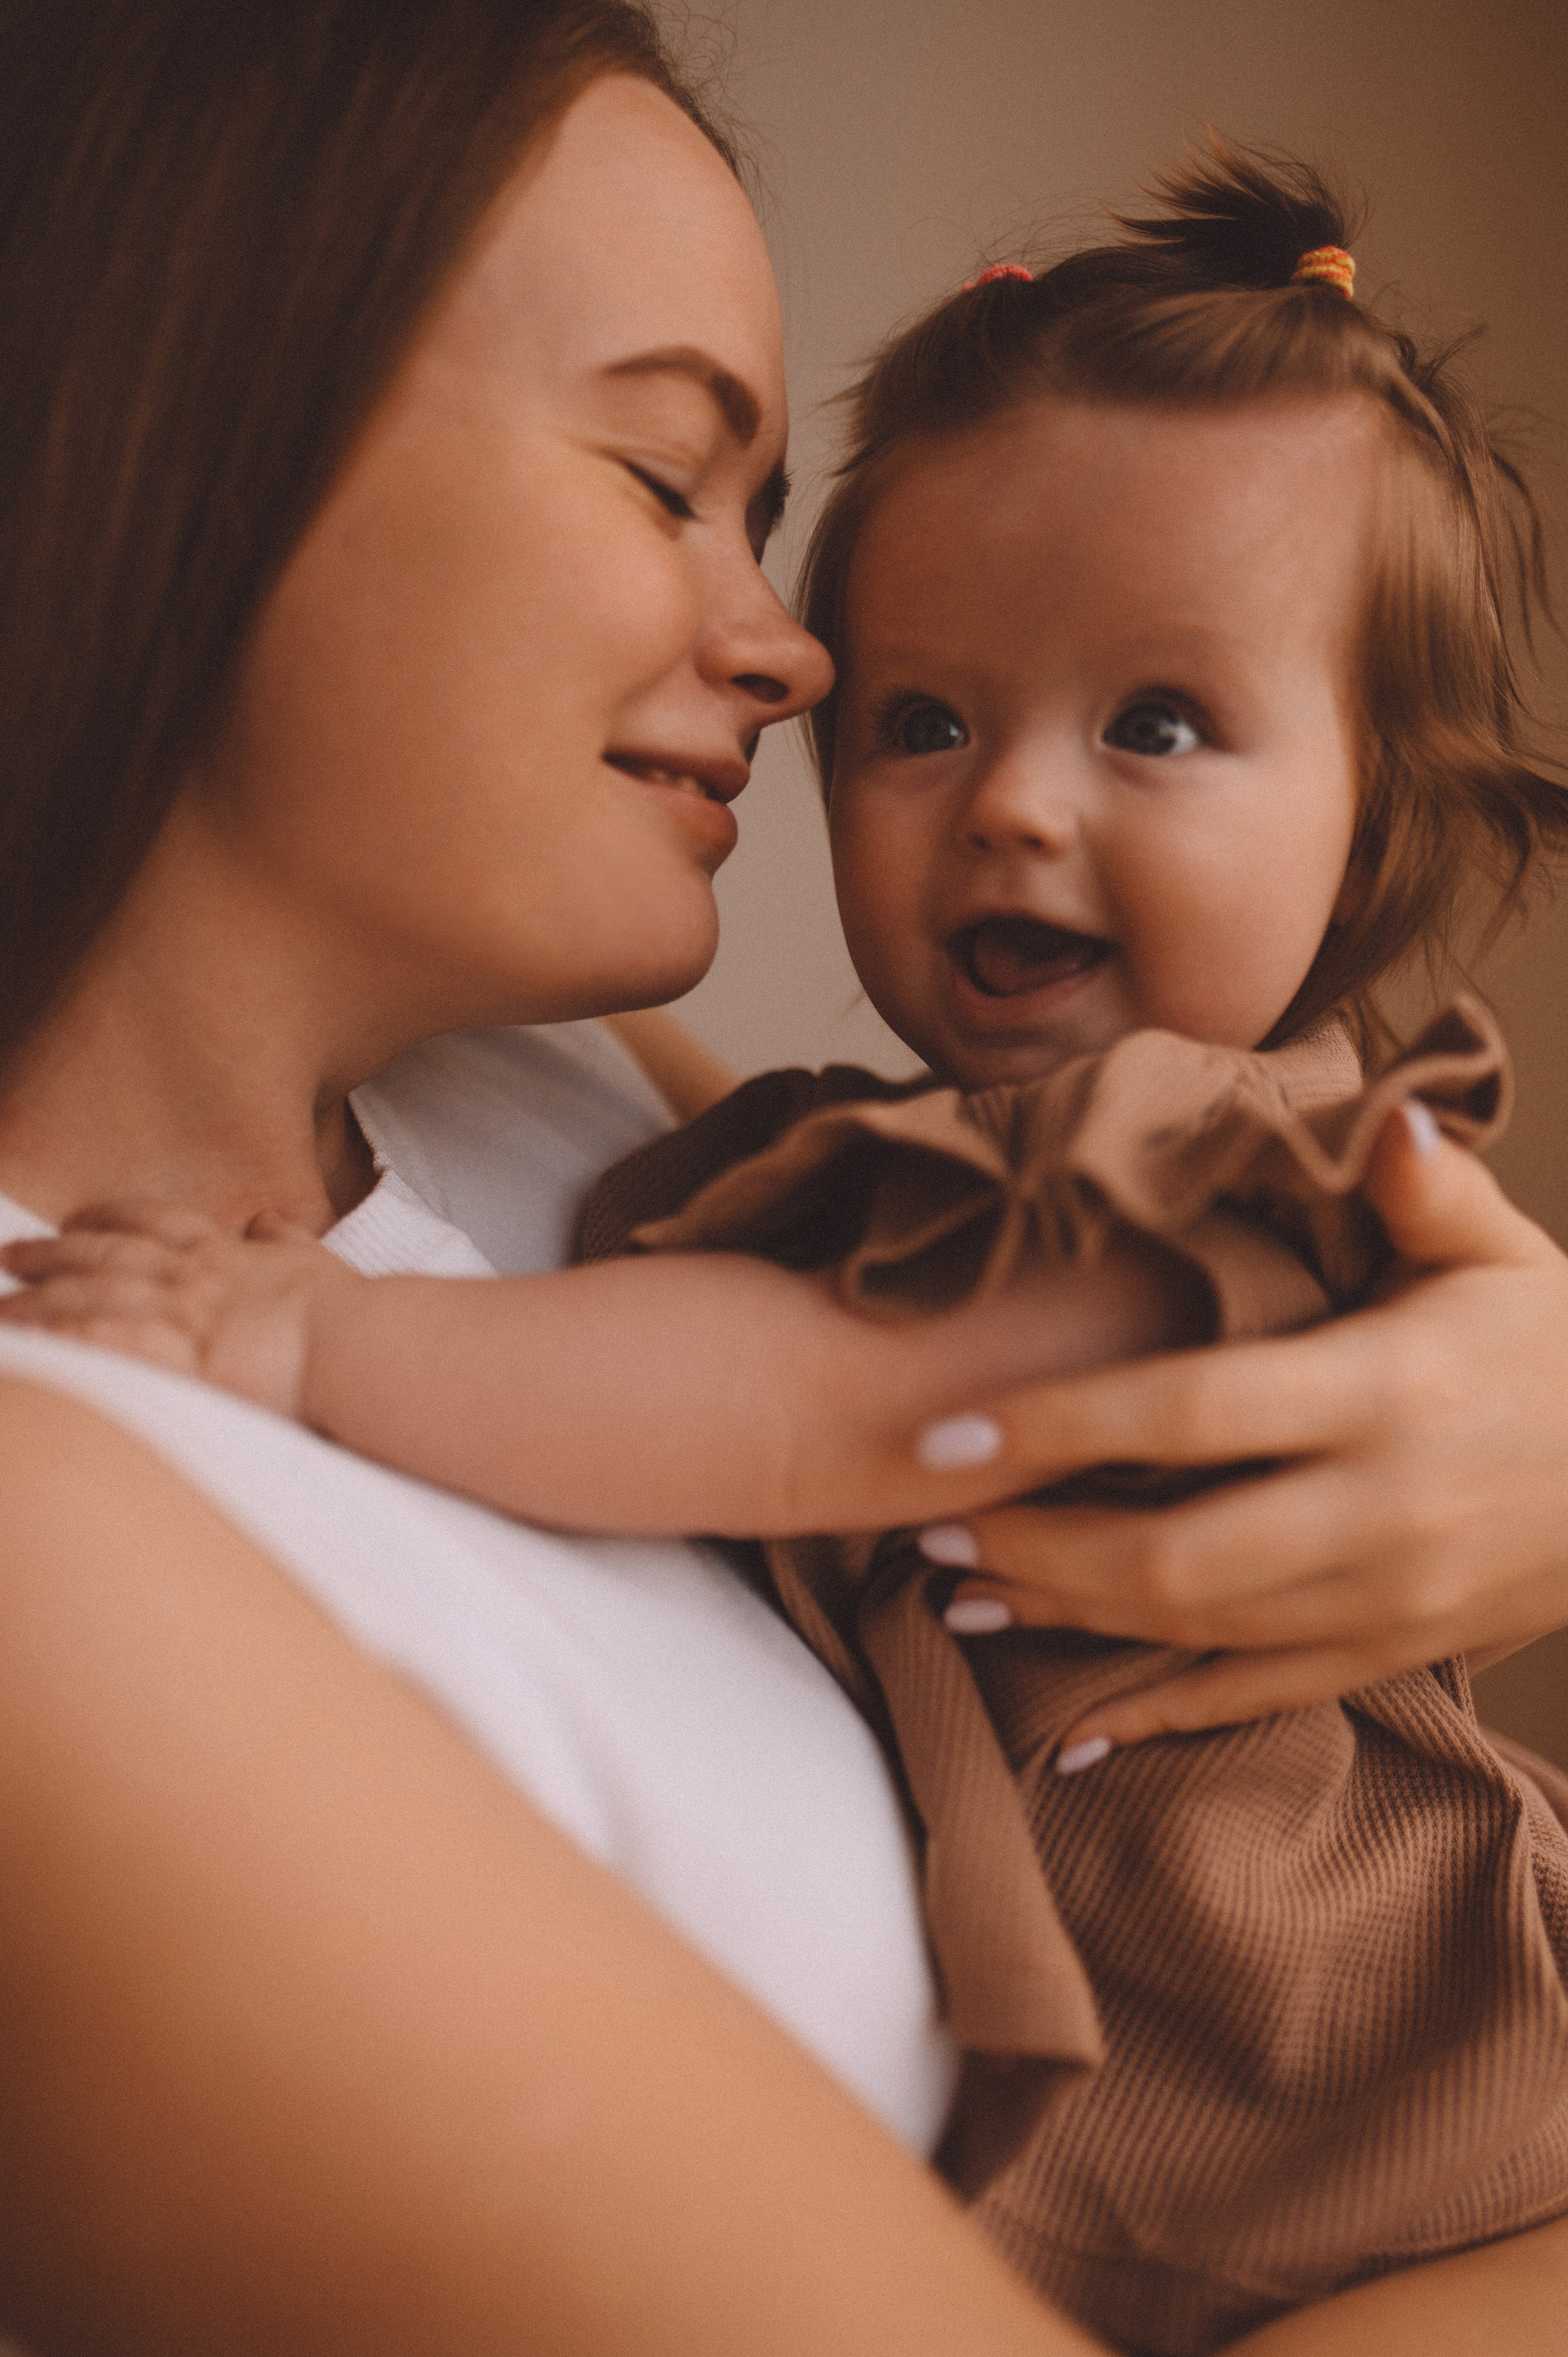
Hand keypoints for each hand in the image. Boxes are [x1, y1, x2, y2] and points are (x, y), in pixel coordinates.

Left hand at [0, 1200, 361, 1419]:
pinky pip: (102, 1343)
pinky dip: (63, 1340)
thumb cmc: (347, 1312)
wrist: (356, 1343)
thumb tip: (270, 1222)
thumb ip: (288, 1241)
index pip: (156, 1221)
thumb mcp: (319, 1262)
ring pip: (92, 1294)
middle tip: (11, 1251)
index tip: (80, 1216)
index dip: (112, 1214)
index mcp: (225, 1253)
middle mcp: (192, 1275)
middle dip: (54, 1251)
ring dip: (41, 1298)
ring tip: (2, 1304)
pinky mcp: (176, 1355)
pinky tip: (33, 1343)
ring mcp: (180, 1312)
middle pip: (107, 1252)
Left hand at [919, 1107, 1567, 1757]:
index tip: (951, 1435)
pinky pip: (1259, 1699)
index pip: (1191, 1412)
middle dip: (1037, 1546)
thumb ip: (1428, 1191)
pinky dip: (1161, 1718)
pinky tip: (1072, 1734)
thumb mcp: (1510, 1256)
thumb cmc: (1562, 1350)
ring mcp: (1386, 1600)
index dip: (1061, 1426)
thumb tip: (1381, 1115)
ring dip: (1070, 1619)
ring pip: (1198, 1632)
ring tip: (960, 1596)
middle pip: (1173, 1552)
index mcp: (1386, 1393)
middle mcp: (1377, 1511)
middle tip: (929, 1527)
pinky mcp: (1394, 1653)